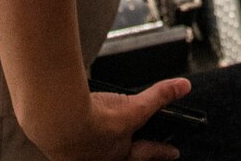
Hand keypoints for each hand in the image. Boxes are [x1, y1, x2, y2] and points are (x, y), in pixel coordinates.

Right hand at [32, 80, 193, 160]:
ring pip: (94, 154)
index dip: (162, 150)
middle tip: (138, 149)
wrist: (58, 121)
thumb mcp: (134, 108)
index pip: (148, 152)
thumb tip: (182, 87)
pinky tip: (73, 129)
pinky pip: (70, 147)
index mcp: (120, 155)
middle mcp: (99, 160)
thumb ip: (158, 96)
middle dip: (132, 152)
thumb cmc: (93, 123)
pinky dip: (74, 140)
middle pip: (120, 158)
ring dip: (100, 146)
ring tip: (102, 137)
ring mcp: (78, 156)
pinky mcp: (58, 148)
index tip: (174, 152)